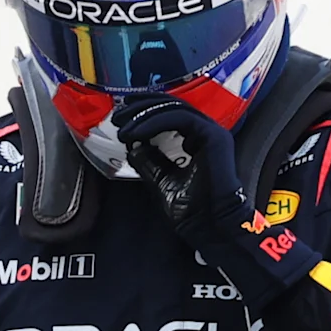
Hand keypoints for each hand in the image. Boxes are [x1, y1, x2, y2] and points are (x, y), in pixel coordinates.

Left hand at [112, 92, 247, 246]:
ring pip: (174, 108)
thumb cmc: (192, 209)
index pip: (169, 114)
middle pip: (171, 105)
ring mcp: (212, 131)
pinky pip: (180, 118)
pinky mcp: (213, 135)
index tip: (121, 118)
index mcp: (195, 139)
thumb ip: (148, 161)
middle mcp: (205, 132)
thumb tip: (132, 146)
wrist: (208, 225)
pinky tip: (137, 132)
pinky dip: (155, 122)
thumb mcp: (161, 179)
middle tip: (117, 116)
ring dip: (144, 115)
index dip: (144, 111)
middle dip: (140, 108)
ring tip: (122, 126)